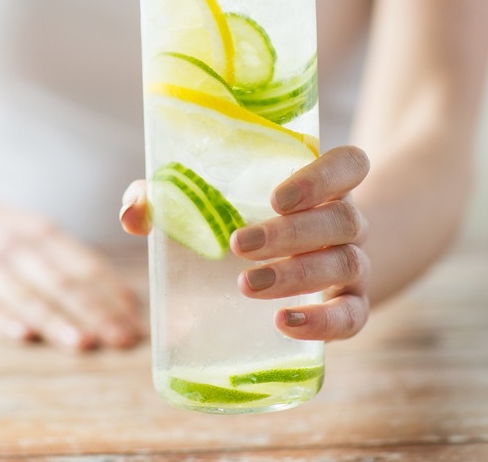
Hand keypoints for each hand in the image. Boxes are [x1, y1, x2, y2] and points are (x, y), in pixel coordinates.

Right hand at [0, 184, 143, 351]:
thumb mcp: (34, 232)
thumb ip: (74, 263)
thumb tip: (125, 300)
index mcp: (41, 233)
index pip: (84, 267)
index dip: (112, 297)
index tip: (135, 325)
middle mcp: (14, 246)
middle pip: (60, 283)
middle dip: (94, 314)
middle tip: (121, 341)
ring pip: (24, 296)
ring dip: (55, 321)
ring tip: (84, 344)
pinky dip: (0, 320)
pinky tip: (22, 336)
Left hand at [120, 145, 370, 340]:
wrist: (300, 266)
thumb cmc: (245, 221)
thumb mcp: (209, 202)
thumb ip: (166, 197)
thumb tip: (133, 213)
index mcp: (322, 184)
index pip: (350, 164)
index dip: (324, 176)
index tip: (278, 197)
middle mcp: (346, 221)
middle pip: (341, 219)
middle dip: (290, 234)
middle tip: (239, 245)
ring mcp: (354, 265)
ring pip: (345, 263)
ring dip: (297, 275)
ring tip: (247, 284)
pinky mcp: (350, 307)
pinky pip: (352, 317)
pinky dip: (323, 322)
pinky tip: (284, 323)